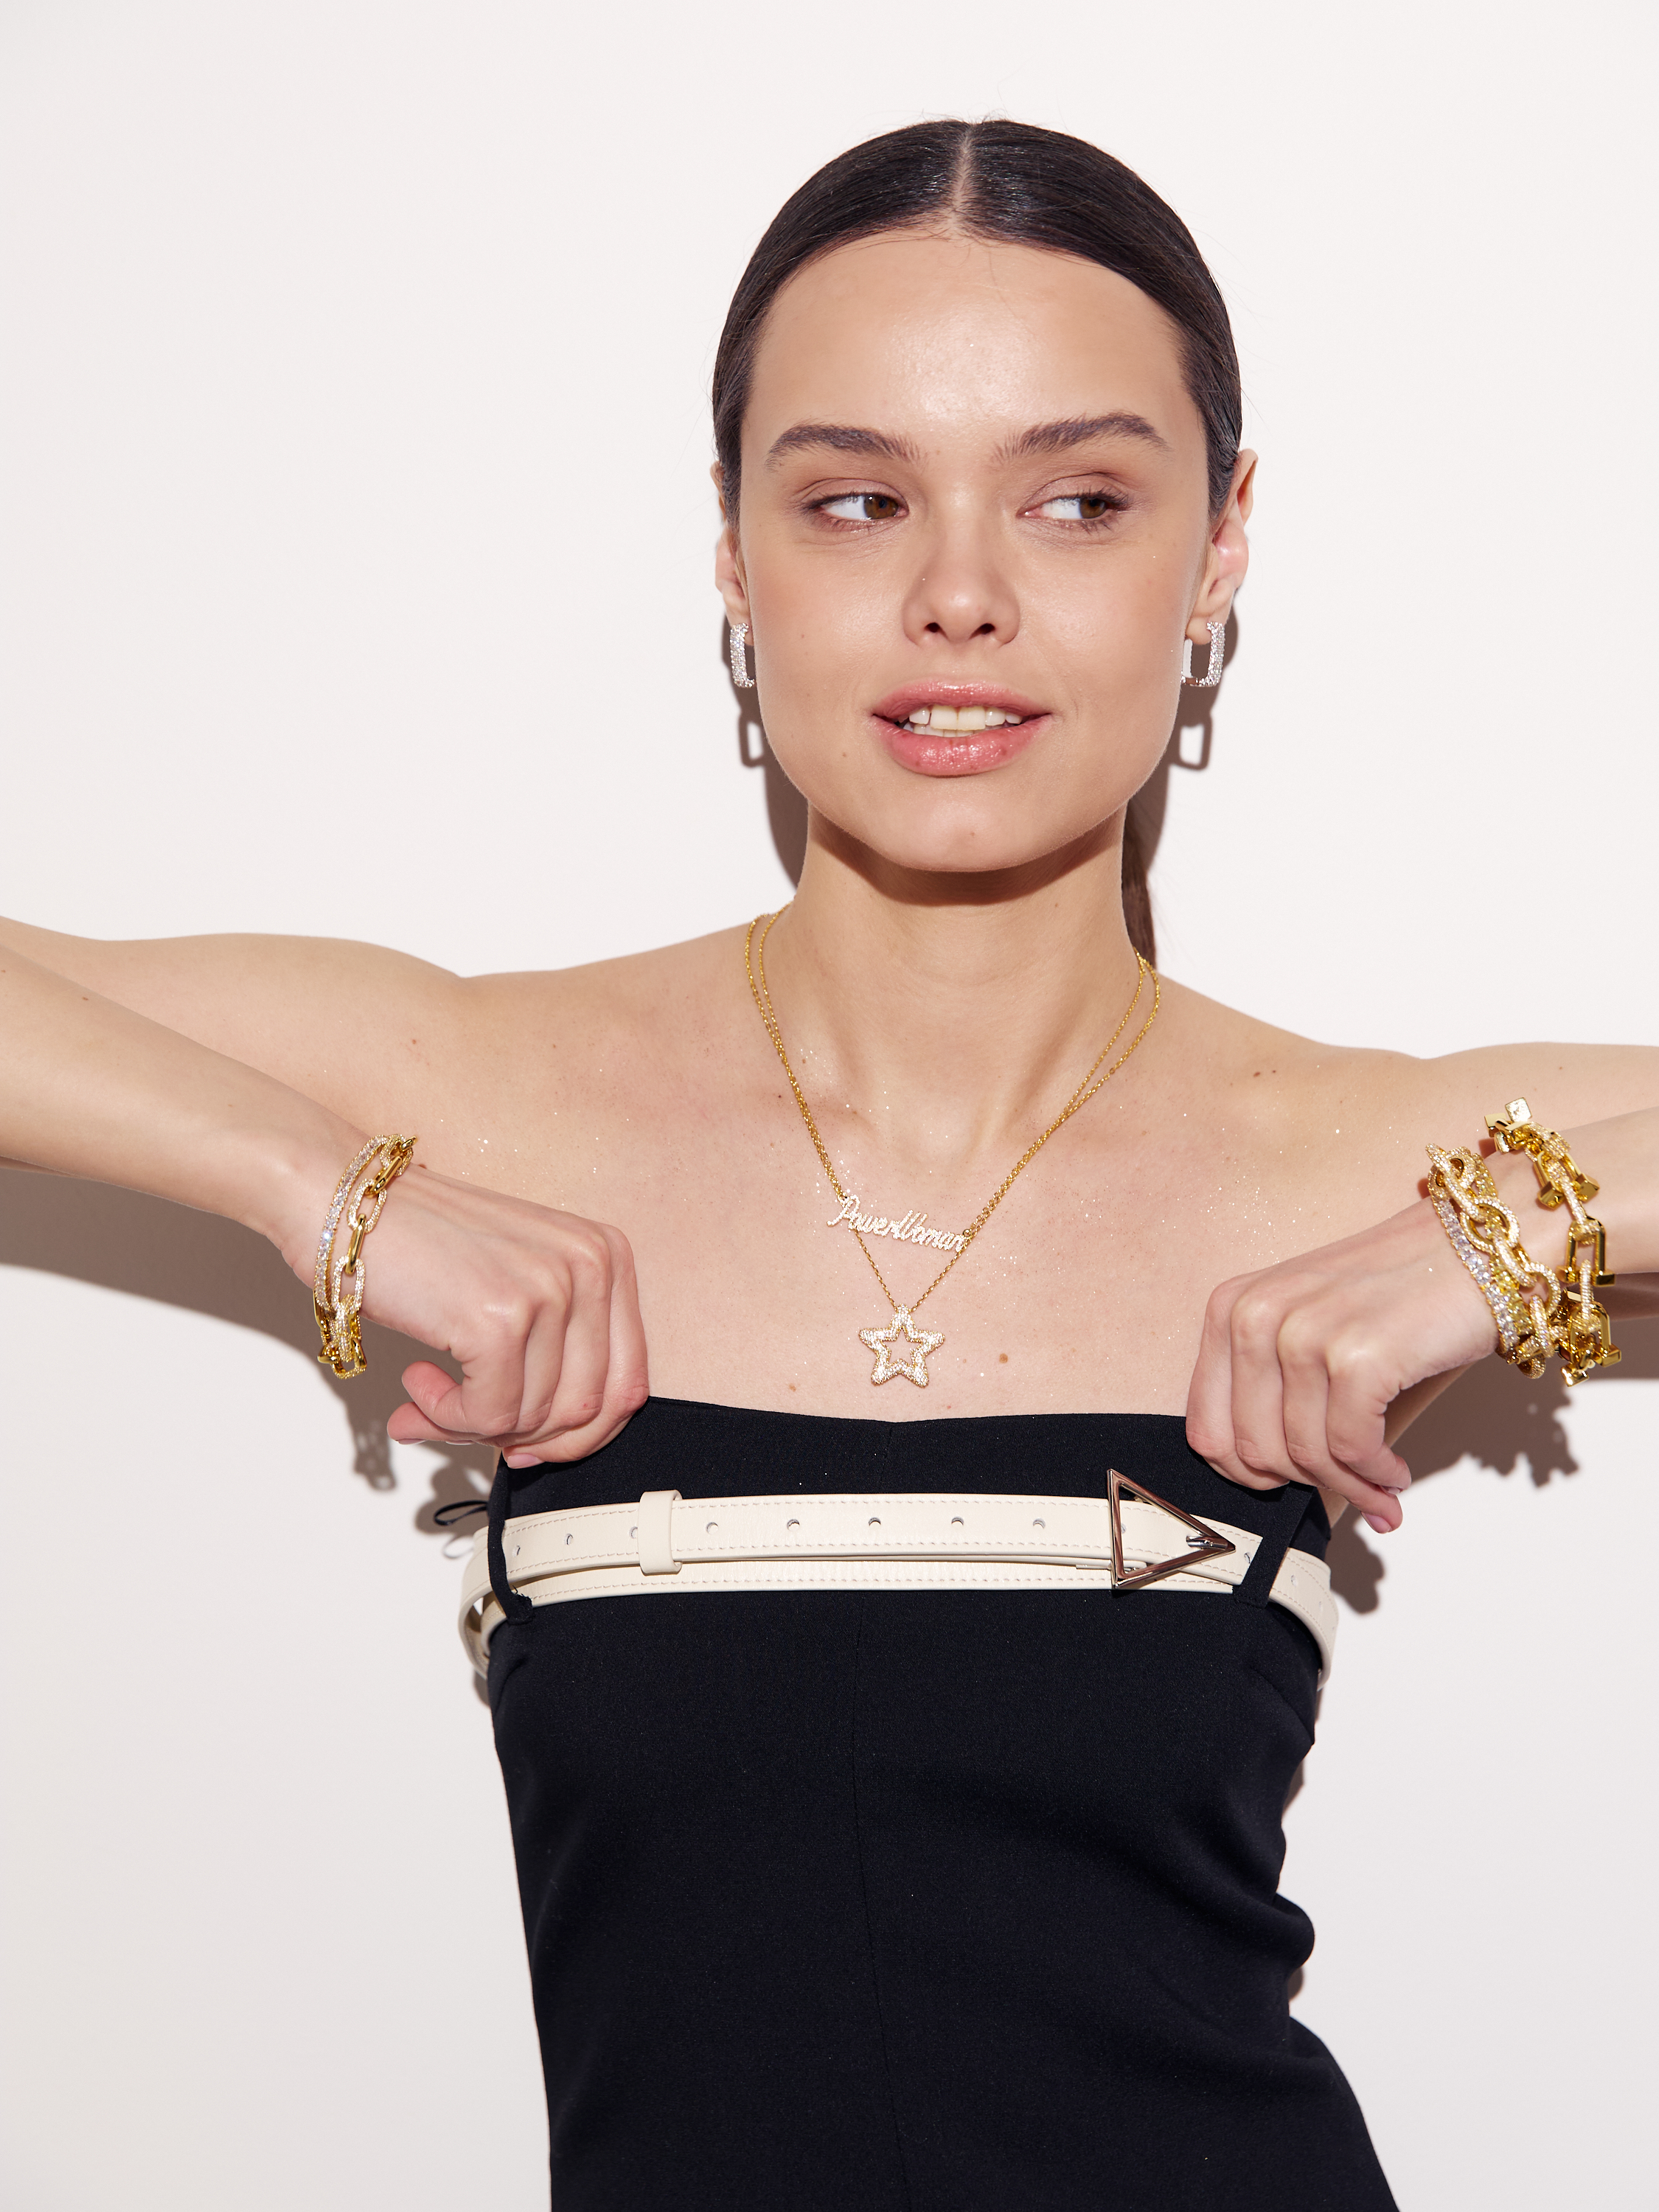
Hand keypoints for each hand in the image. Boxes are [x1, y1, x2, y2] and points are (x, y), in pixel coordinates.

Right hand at [291, 1164, 648, 1466]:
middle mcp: (590, 1266)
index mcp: (607, 1256)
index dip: (580, 1432)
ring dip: (474, 1426)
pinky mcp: (498, 1320)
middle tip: (475, 1429)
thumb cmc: (421, 1238)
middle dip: (529, 1438)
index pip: (628, 1382)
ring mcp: (548, 1291)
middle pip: (589, 1408)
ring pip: (537, 1417)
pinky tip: (419, 1382)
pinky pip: (490, 1413)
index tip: (533, 1441)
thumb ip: (547, 1354)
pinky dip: (448, 1416)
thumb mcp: (515, 1281)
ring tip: (431, 1399)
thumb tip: (541, 1444)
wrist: (346, 1198)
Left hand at [1185, 1199, 1498, 1532]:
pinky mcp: (1357, 1358)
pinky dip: (1377, 1474)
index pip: (1208, 1431)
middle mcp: (1256, 1317)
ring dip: (1351, 1486)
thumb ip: (1272, 1387)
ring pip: (1306, 1457)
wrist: (1477, 1248)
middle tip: (1348, 1491)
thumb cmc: (1396, 1291)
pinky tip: (1396, 1472)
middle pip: (1254, 1452)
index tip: (1287, 1486)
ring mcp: (1304, 1335)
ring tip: (1382, 1487)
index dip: (1249, 1474)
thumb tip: (1264, 1476)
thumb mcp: (1306, 1323)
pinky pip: (1352, 1449)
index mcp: (1229, 1309)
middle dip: (1304, 1485)